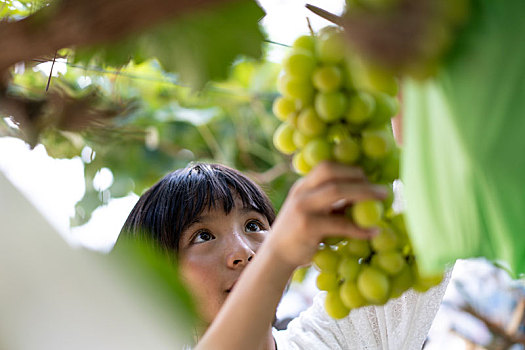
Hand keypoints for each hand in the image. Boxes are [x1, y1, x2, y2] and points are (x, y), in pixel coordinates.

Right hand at [265, 161, 387, 268]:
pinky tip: (372, 232)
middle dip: (359, 177)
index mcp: (303, 185)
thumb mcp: (313, 212)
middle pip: (331, 171)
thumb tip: (365, 197)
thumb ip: (333, 203)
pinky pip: (339, 223)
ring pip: (335, 191)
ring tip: (383, 201)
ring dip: (363, 193)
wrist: (277, 256)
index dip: (350, 168)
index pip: (326, 165)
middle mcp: (301, 192)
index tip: (369, 179)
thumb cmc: (300, 234)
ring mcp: (302, 208)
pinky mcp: (306, 227)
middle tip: (381, 190)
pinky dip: (359, 227)